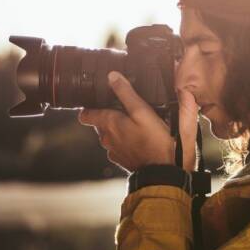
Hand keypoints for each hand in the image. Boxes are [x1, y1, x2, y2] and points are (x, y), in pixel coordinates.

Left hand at [79, 71, 198, 172]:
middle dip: (110, 117)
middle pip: (101, 124)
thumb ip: (127, 93)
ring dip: (120, 130)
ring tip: (138, 126)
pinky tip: (142, 141)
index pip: (86, 114)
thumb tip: (112, 76)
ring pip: (111, 136)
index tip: (98, 102)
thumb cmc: (155, 142)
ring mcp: (114, 152)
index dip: (90, 107)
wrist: (163, 173)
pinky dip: (128, 142)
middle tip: (128, 110)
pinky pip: (121, 147)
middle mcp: (106, 139)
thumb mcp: (143, 112)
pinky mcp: (124, 161)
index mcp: (108, 124)